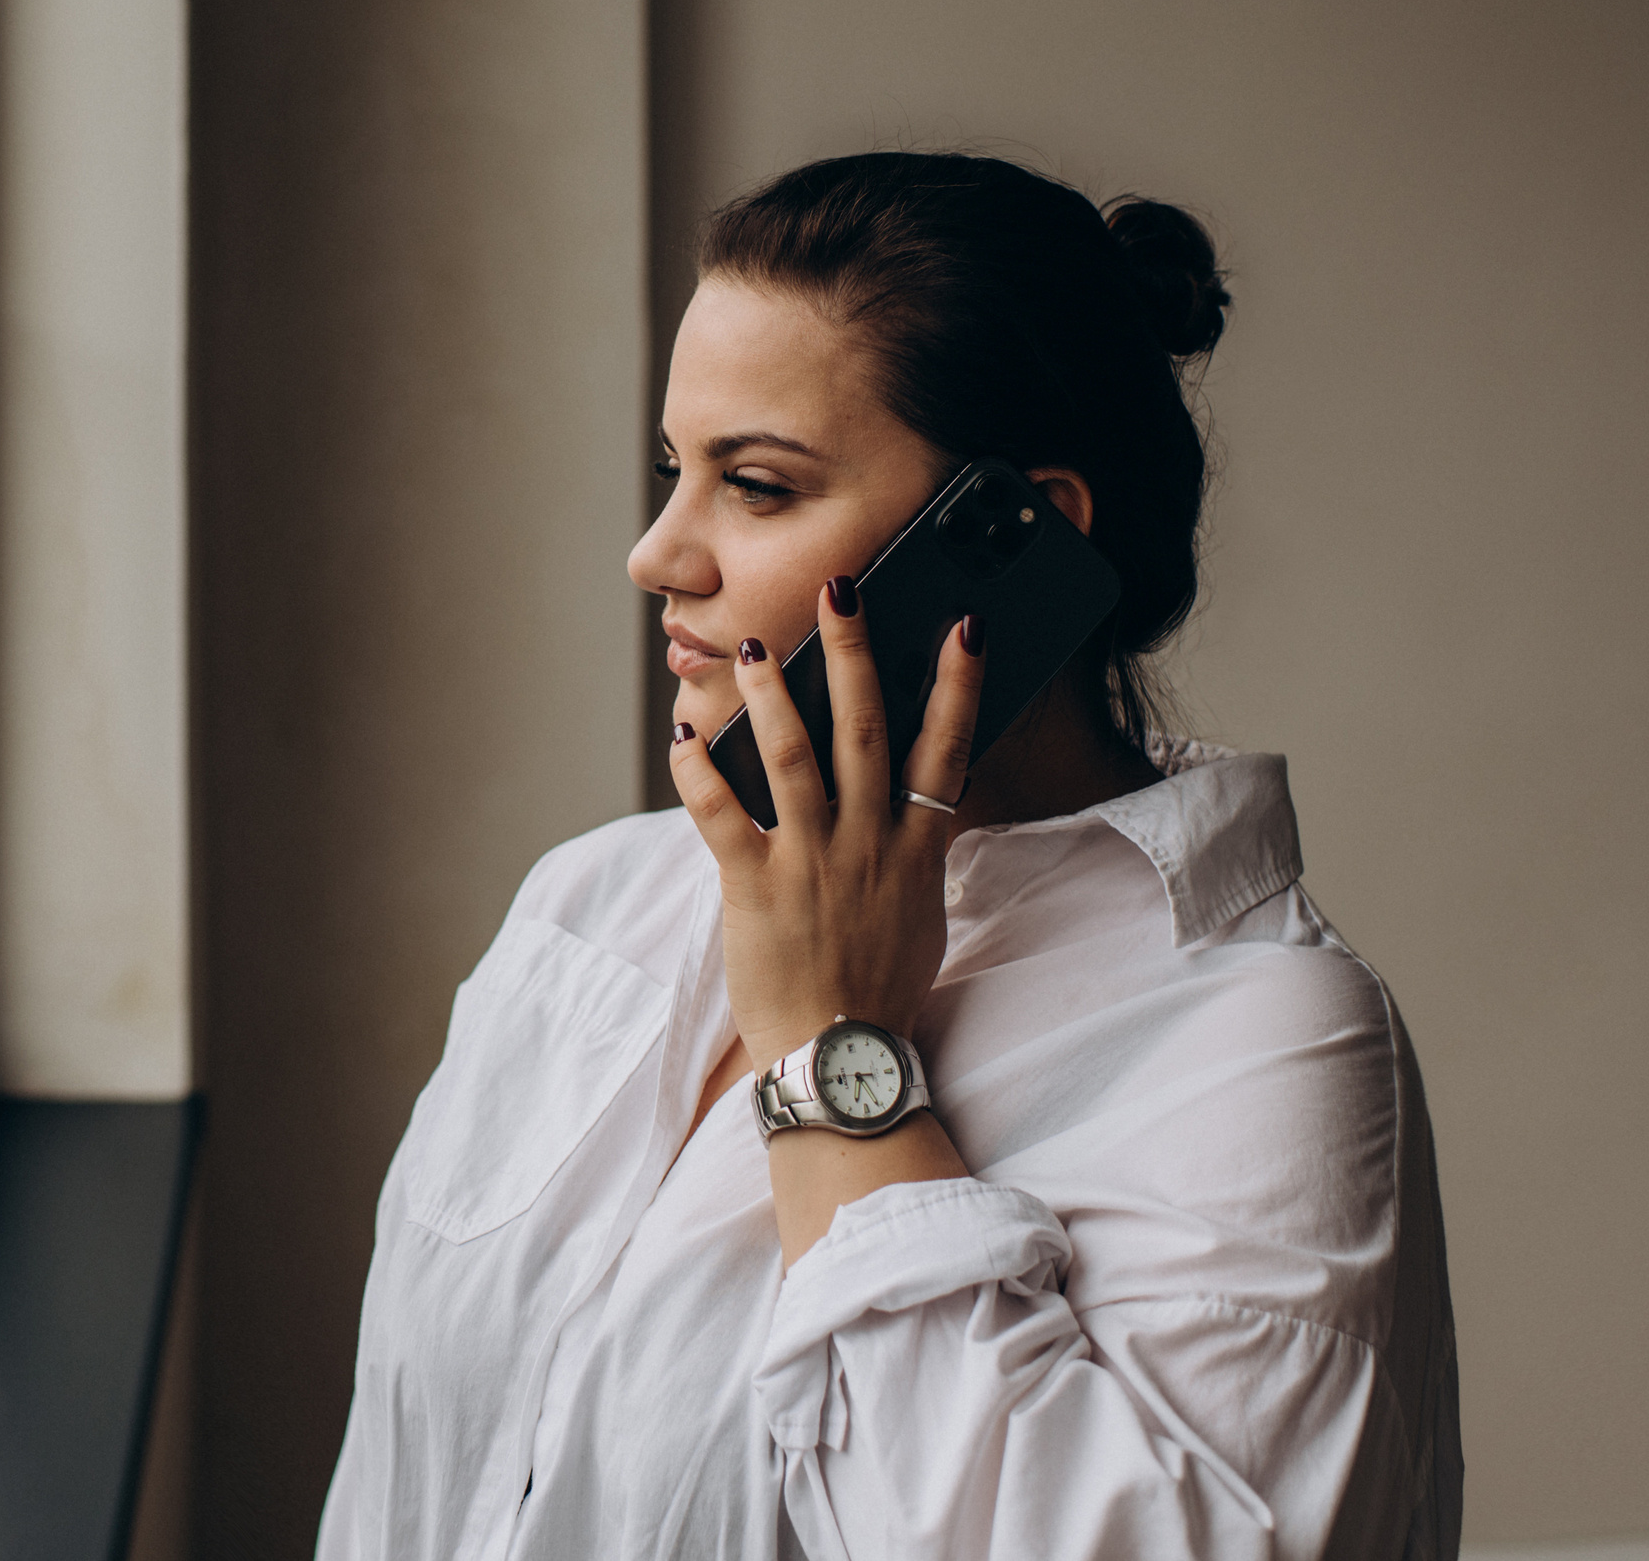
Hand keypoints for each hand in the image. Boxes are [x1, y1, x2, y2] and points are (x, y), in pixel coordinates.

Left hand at [668, 579, 986, 1069]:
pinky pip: (720, 816)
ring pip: (792, 758)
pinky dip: (698, 772)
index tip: (965, 626)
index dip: (958, 685)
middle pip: (863, 729)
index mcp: (915, 847)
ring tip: (755, 646)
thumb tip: (924, 804)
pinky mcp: (755, 889)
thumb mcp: (922, 911)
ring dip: (771, 696)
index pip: (946, 749)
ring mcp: (811, 863)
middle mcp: (867, 844)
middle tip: (841, 589)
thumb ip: (918, 850)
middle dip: (852, 653)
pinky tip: (683, 735)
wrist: (842, 1059)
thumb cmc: (882, 987)